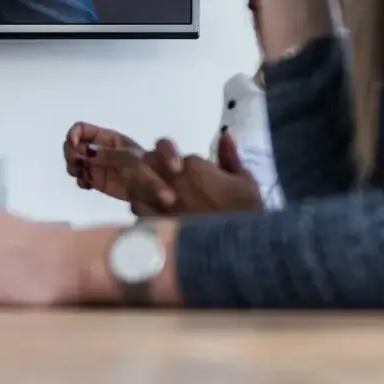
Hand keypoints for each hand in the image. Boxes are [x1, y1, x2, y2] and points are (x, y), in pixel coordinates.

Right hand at [62, 123, 168, 214]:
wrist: (155, 188)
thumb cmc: (147, 168)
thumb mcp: (129, 158)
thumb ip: (108, 154)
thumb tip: (86, 152)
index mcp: (105, 137)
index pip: (81, 129)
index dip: (73, 134)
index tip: (74, 145)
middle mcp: (97, 149)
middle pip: (71, 145)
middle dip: (70, 153)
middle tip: (78, 165)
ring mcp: (95, 165)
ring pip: (72, 161)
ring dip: (72, 167)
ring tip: (82, 175)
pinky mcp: (96, 181)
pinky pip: (80, 178)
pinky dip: (80, 181)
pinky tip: (88, 185)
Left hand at [139, 130, 264, 214]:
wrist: (238, 248)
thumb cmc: (246, 213)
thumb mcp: (245, 181)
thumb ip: (230, 156)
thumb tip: (225, 134)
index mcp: (193, 166)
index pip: (170, 150)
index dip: (174, 160)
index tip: (182, 171)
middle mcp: (172, 179)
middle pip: (148, 162)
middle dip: (153, 168)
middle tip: (164, 181)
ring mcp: (160, 202)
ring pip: (137, 184)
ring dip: (144, 188)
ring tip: (157, 198)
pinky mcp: (154, 222)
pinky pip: (137, 208)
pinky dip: (143, 208)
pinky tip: (155, 214)